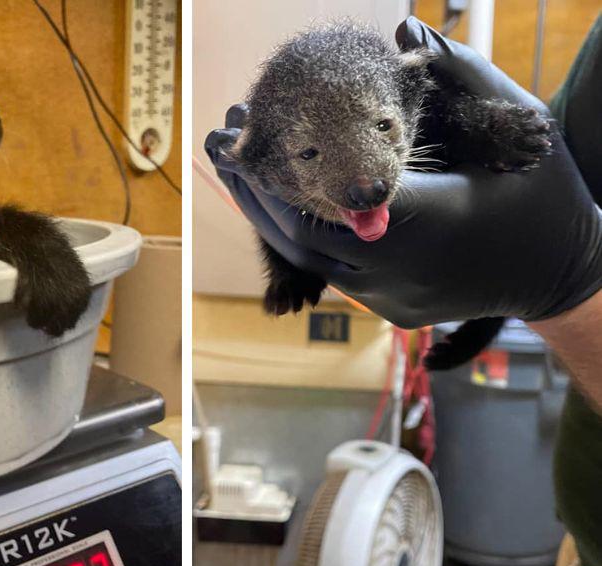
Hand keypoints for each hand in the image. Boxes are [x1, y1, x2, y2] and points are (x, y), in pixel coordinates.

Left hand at [204, 17, 601, 328]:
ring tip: (245, 172)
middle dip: (257, 190)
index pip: (324, 199)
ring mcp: (392, 301)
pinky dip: (305, 240)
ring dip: (272, 216)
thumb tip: (406, 29)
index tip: (242, 133)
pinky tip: (283, 205)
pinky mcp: (391, 314)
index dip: (274, 169)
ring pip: (310, 260)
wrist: (561, 272)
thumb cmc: (541, 195)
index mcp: (425, 220)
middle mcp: (398, 272)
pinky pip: (334, 276)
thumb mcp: (511, 127)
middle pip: (301, 235)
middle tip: (227, 149)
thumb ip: (459, 75)